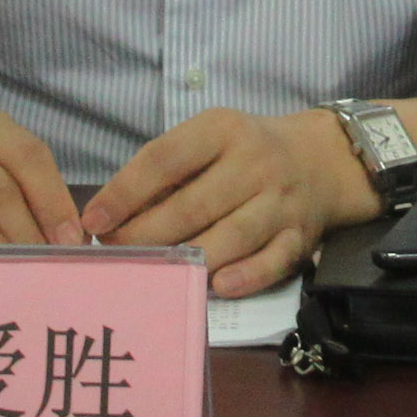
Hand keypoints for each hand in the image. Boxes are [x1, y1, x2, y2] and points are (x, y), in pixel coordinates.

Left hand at [80, 107, 379, 296]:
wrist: (321, 159)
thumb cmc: (246, 151)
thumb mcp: (210, 139)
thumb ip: (168, 170)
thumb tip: (112, 215)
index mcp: (223, 129)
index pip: (165, 159)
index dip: (125, 192)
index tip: (95, 220)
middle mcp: (255, 162)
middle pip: (193, 204)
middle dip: (147, 234)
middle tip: (115, 254)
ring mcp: (281, 202)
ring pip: (231, 236)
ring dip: (188, 258)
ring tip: (154, 274)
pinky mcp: (301, 237)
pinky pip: (272, 262)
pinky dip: (245, 277)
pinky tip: (216, 287)